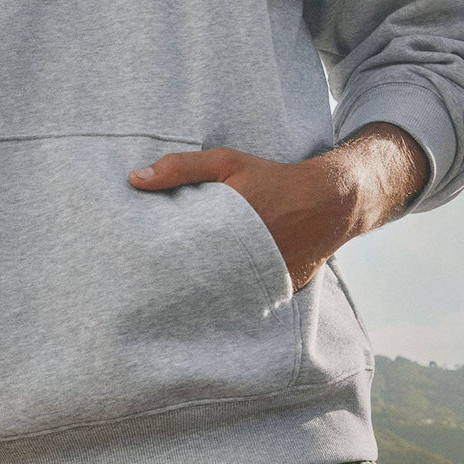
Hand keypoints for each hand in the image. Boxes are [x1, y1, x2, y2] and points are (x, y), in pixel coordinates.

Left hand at [127, 146, 361, 291]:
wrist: (329, 202)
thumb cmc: (272, 179)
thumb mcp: (226, 161)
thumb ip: (179, 168)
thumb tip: (134, 179)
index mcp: (228, 227)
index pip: (183, 255)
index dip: (161, 263)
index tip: (142, 266)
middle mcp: (247, 257)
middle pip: (199, 280)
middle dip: (178, 283)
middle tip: (150, 289)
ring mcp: (265, 279)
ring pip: (223, 294)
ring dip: (204, 293)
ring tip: (175, 301)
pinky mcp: (279, 290)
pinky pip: (248, 300)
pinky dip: (232, 297)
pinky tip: (213, 299)